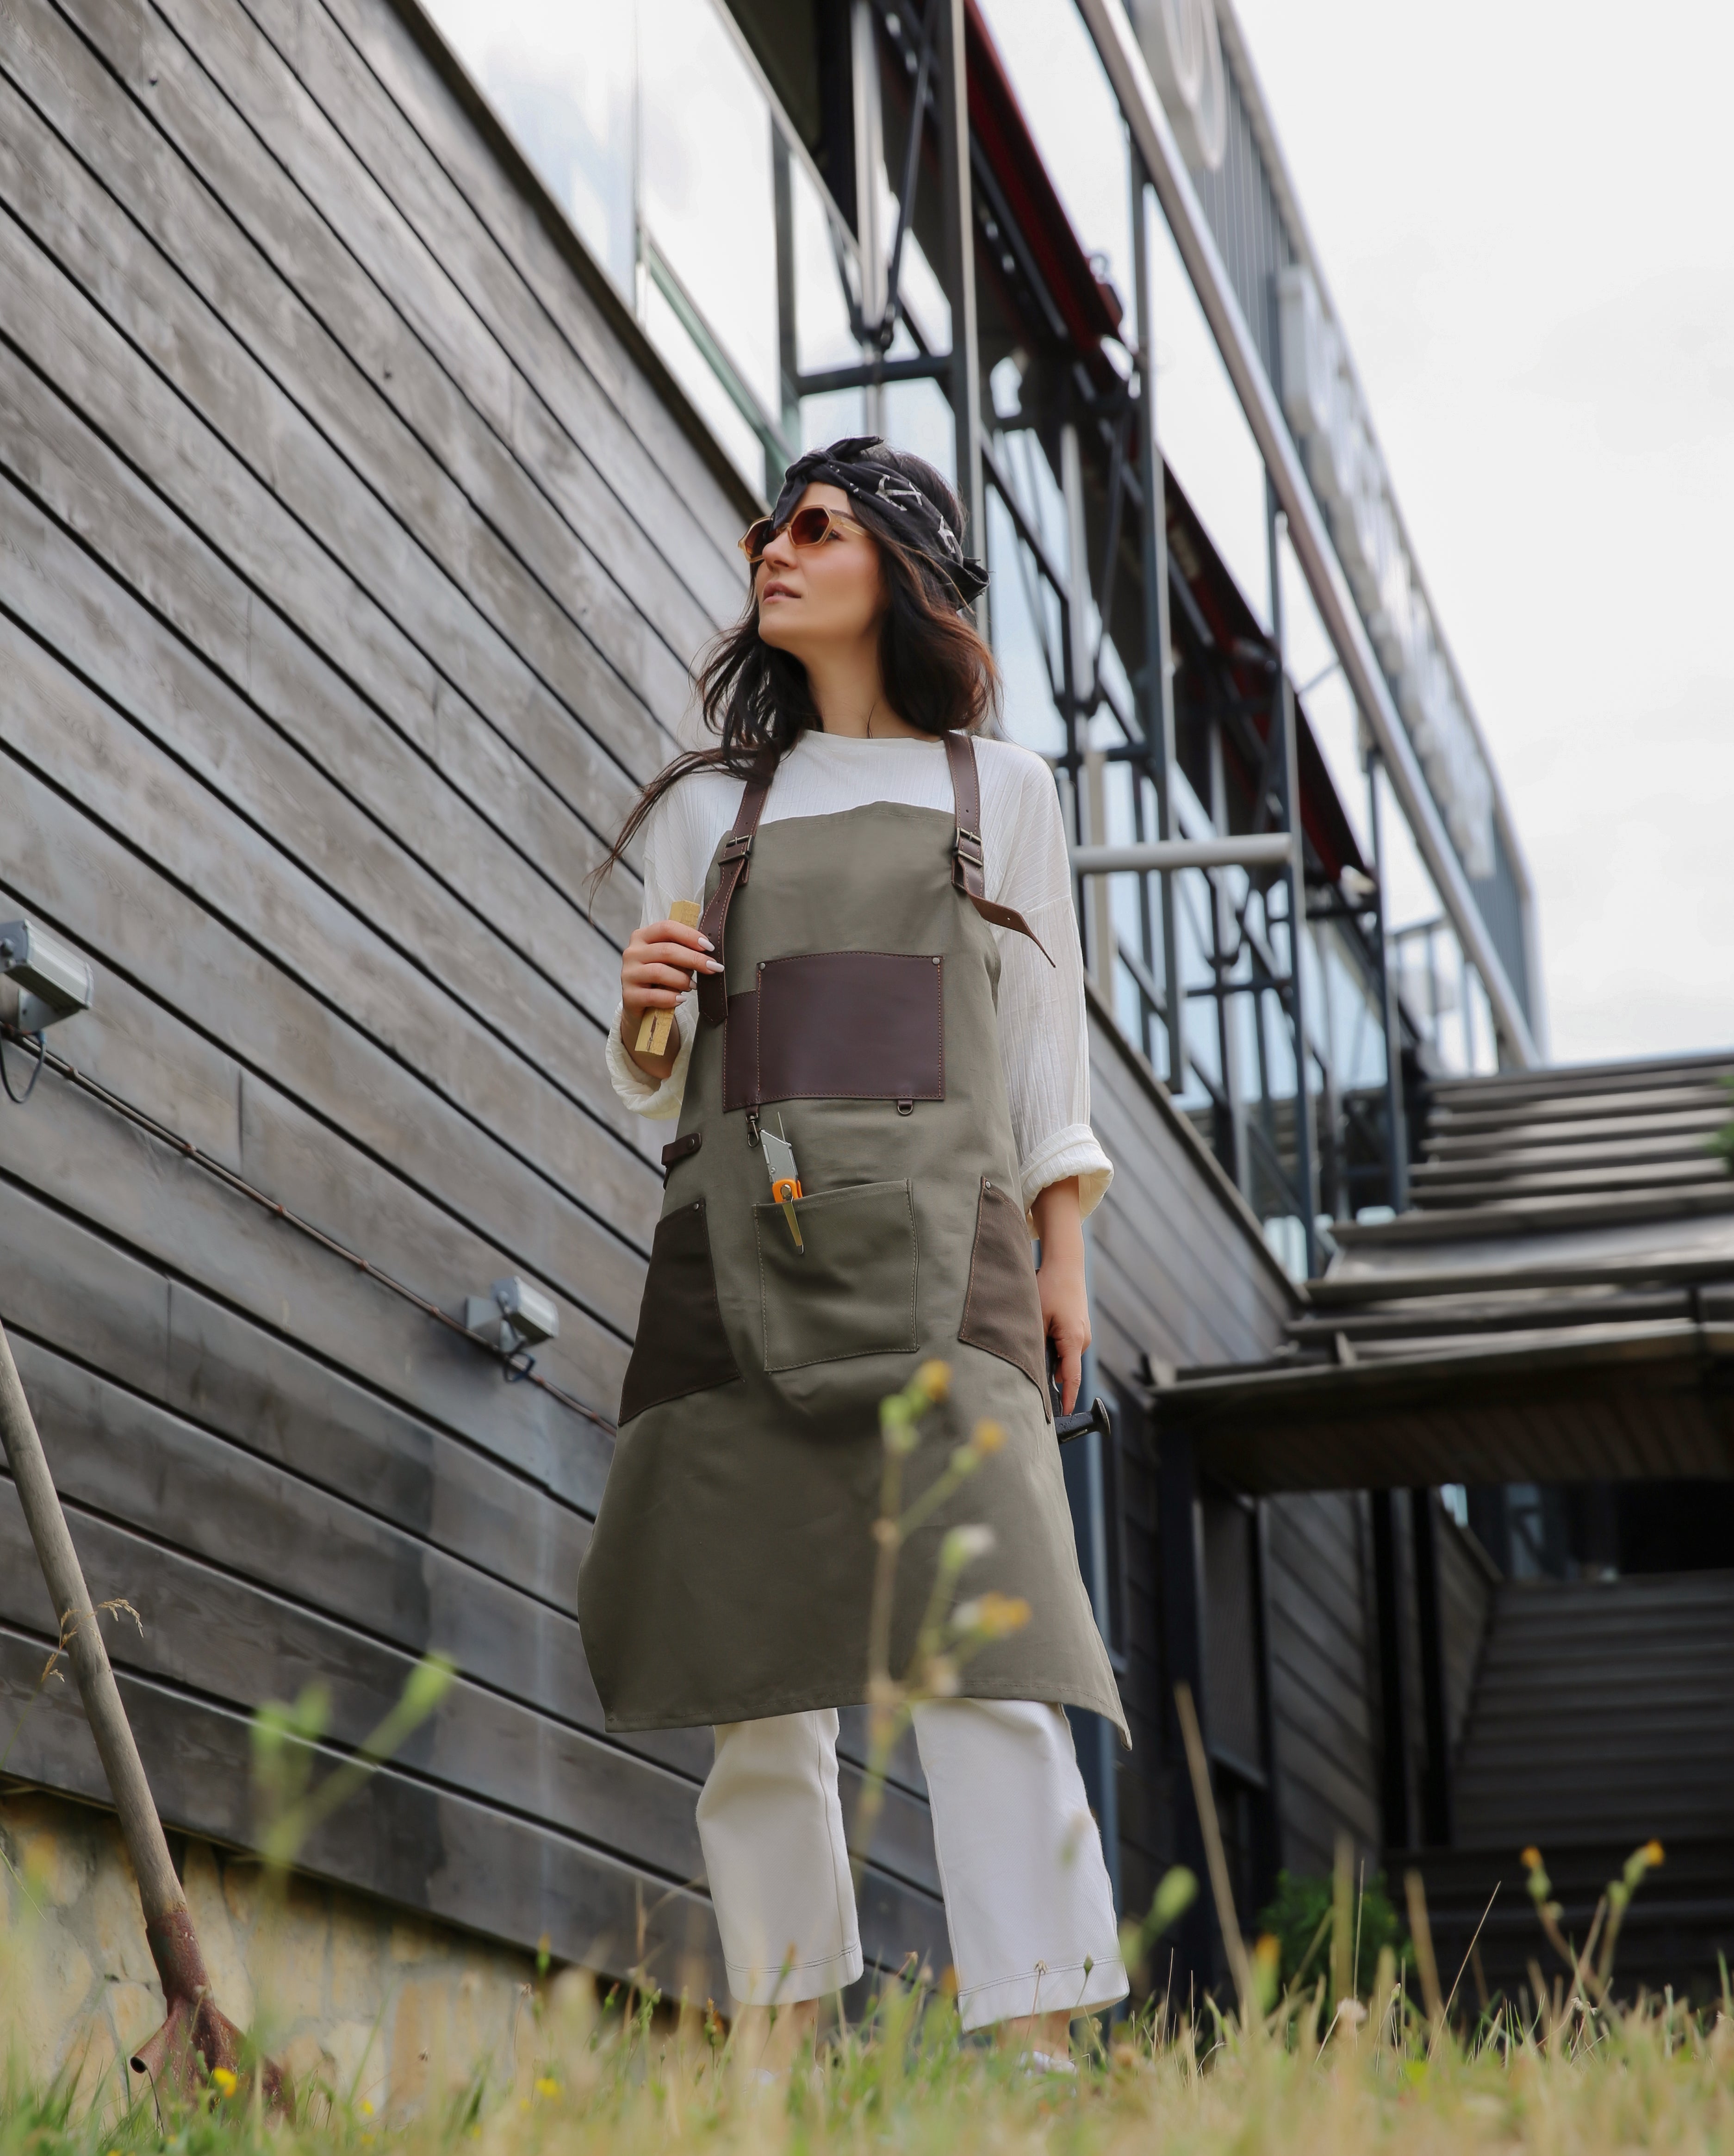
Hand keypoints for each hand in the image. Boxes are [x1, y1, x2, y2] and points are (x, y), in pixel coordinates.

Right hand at [621, 917, 719, 1080]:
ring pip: (659, 972)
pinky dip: (670, 997)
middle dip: (694, 959)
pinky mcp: (628, 996)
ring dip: (682, 979)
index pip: (667, 928)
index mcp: (642, 937)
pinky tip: (680, 999)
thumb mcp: (669, 960)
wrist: (641, 1005)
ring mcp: (628, 974)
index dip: (690, 935)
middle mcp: (632, 952)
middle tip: (713, 968)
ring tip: (693, 986)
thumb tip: (708, 953)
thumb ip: (682, 951)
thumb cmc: (660, 978)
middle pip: (666, 950)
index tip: (709, 948)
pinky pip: (653, 996)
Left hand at [1031, 1178, 1089, 1414]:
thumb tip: (1030, 1367)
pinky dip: (1055, 1350)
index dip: (1067, 1399)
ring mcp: (1082, 1333)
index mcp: (1073, 1339)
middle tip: (1033, 1393)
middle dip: (1053, 1382)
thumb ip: (1034, 1343)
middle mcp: (1082, 1339)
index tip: (1063, 1416)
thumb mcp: (1036, 1316)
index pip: (1071, 1378)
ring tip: (1033, 1355)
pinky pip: (1067, 1347)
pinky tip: (1042, 1339)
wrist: (1066, 1264)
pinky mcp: (1078, 1328)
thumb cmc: (1049, 1287)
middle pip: (1067, 1370)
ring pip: (1065, 1358)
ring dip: (1051, 1362)